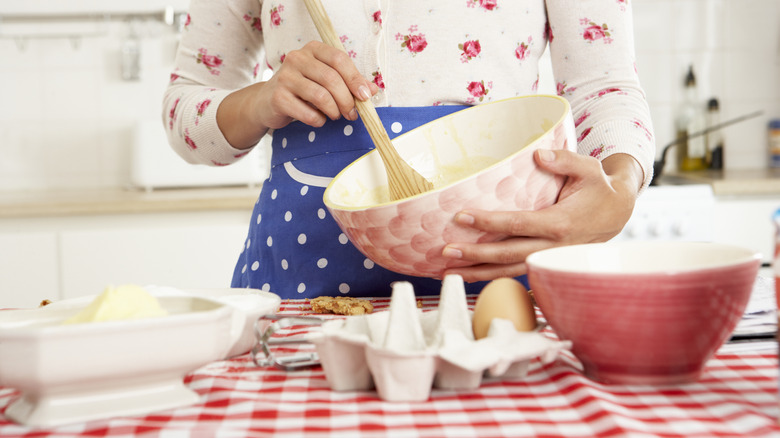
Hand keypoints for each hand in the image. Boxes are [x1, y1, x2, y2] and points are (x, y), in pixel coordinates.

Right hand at [218, 41, 377, 148]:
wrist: (268, 102)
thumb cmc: (303, 90)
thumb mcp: (326, 81)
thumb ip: (349, 83)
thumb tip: (372, 90)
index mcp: (313, 49)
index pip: (339, 59)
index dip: (355, 79)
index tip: (366, 96)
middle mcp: (297, 58)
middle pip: (331, 79)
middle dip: (346, 100)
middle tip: (352, 113)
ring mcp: (285, 77)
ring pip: (320, 96)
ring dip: (334, 111)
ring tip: (335, 116)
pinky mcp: (278, 97)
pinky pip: (308, 113)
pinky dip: (318, 121)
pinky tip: (318, 119)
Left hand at [441, 150, 643, 282]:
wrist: (619, 213)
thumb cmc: (599, 188)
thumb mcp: (588, 168)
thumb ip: (563, 160)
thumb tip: (538, 156)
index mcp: (560, 223)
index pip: (517, 224)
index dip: (488, 223)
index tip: (461, 217)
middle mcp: (553, 246)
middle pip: (508, 254)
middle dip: (475, 255)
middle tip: (445, 252)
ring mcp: (550, 258)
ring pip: (510, 270)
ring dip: (479, 273)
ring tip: (449, 272)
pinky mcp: (546, 262)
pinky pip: (517, 272)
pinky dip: (493, 276)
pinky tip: (471, 274)